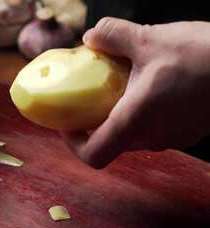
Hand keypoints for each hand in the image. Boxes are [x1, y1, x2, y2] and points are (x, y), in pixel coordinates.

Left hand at [63, 18, 209, 168]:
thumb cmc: (204, 56)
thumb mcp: (150, 39)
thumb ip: (114, 36)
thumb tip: (91, 36)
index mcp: (134, 121)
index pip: (93, 155)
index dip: (73, 143)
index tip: (68, 123)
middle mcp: (152, 137)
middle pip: (111, 142)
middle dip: (95, 121)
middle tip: (89, 95)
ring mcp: (173, 137)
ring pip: (134, 135)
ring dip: (120, 114)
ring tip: (120, 84)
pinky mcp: (189, 130)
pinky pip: (156, 128)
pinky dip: (144, 113)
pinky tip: (150, 85)